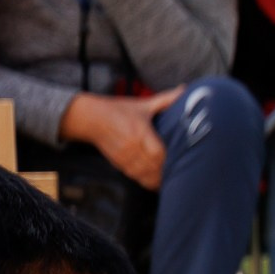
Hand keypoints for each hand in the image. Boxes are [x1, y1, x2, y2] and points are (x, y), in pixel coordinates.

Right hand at [59, 88, 181, 190]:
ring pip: (143, 174)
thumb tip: (185, 89)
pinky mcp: (117, 163)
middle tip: (182, 174)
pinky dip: (146, 181)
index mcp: (140, 131)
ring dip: (157, 180)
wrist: (89, 118)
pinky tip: (156, 184)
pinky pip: (134, 176)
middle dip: (166, 172)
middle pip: (152, 166)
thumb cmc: (118, 110)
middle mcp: (131, 146)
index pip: (157, 152)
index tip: (181, 160)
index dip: (169, 159)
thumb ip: (166, 99)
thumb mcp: (142, 104)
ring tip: (171, 182)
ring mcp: (123, 156)